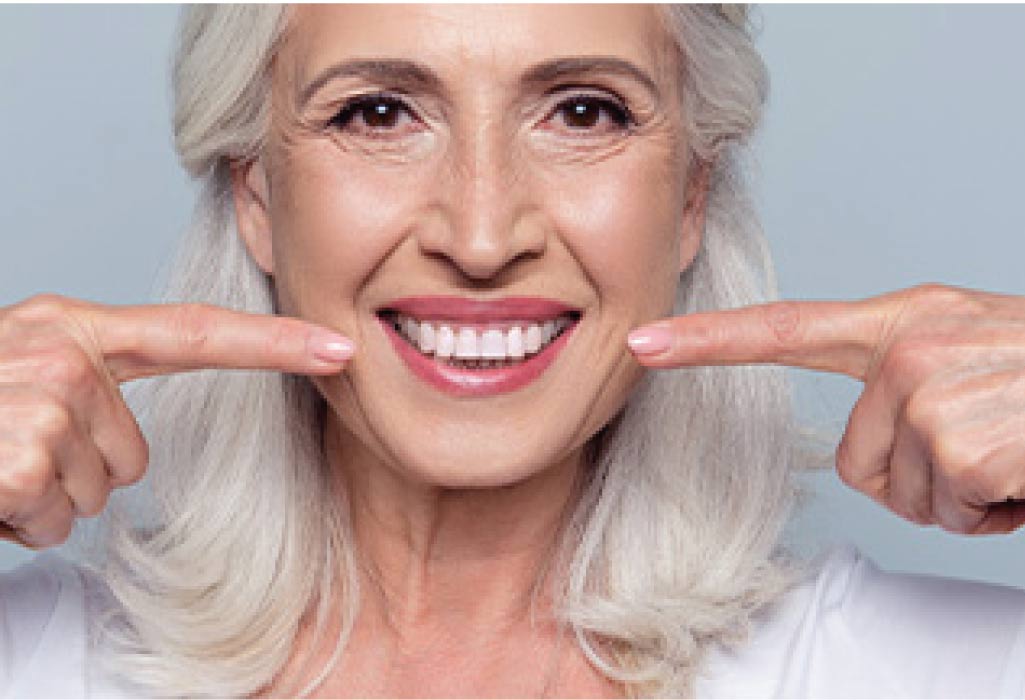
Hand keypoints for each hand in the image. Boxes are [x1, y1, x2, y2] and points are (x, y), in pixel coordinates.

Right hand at [0, 294, 353, 548]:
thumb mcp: (21, 378)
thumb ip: (87, 386)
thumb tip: (130, 445)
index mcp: (70, 329)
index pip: (193, 333)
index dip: (274, 343)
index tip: (340, 348)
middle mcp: (60, 350)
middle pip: (136, 450)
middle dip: (79, 470)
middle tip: (12, 452)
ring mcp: (41, 397)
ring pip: (98, 488)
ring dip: (44, 496)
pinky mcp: (21, 449)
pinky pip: (53, 515)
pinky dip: (14, 522)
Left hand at [627, 283, 1024, 534]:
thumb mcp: (973, 356)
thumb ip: (906, 381)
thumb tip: (868, 447)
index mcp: (906, 321)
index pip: (787, 330)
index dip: (708, 343)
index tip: (642, 344)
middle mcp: (909, 344)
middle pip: (855, 460)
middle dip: (922, 479)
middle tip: (988, 448)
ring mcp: (930, 387)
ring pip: (903, 493)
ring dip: (965, 495)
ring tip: (1014, 452)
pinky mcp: (959, 435)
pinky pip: (950, 511)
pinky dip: (997, 511)